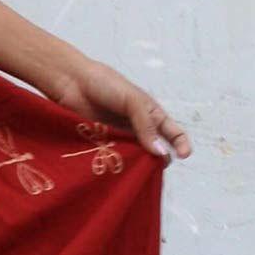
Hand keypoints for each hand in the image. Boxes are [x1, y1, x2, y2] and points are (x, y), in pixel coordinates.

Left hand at [46, 55, 191, 162]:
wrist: (71, 82)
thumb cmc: (104, 84)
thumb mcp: (132, 101)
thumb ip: (146, 125)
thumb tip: (160, 152)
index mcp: (151, 114)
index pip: (173, 133)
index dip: (182, 145)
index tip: (183, 155)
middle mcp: (138, 128)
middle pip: (156, 151)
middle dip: (158, 161)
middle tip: (154, 167)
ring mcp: (121, 137)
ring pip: (136, 158)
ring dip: (138, 166)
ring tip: (136, 172)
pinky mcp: (103, 144)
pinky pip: (116, 159)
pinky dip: (120, 167)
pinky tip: (119, 172)